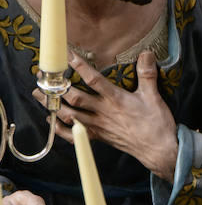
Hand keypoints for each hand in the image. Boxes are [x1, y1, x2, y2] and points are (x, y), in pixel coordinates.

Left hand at [45, 51, 177, 181]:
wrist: (160, 151)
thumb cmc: (157, 124)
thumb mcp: (154, 97)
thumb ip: (147, 74)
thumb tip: (147, 53)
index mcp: (116, 99)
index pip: (93, 79)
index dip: (79, 65)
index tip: (67, 54)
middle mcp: (103, 112)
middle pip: (74, 97)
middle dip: (56, 86)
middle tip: (42, 76)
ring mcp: (99, 125)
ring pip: (70, 115)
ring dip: (52, 104)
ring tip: (38, 94)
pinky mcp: (99, 137)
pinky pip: (75, 135)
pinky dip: (60, 128)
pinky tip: (51, 120)